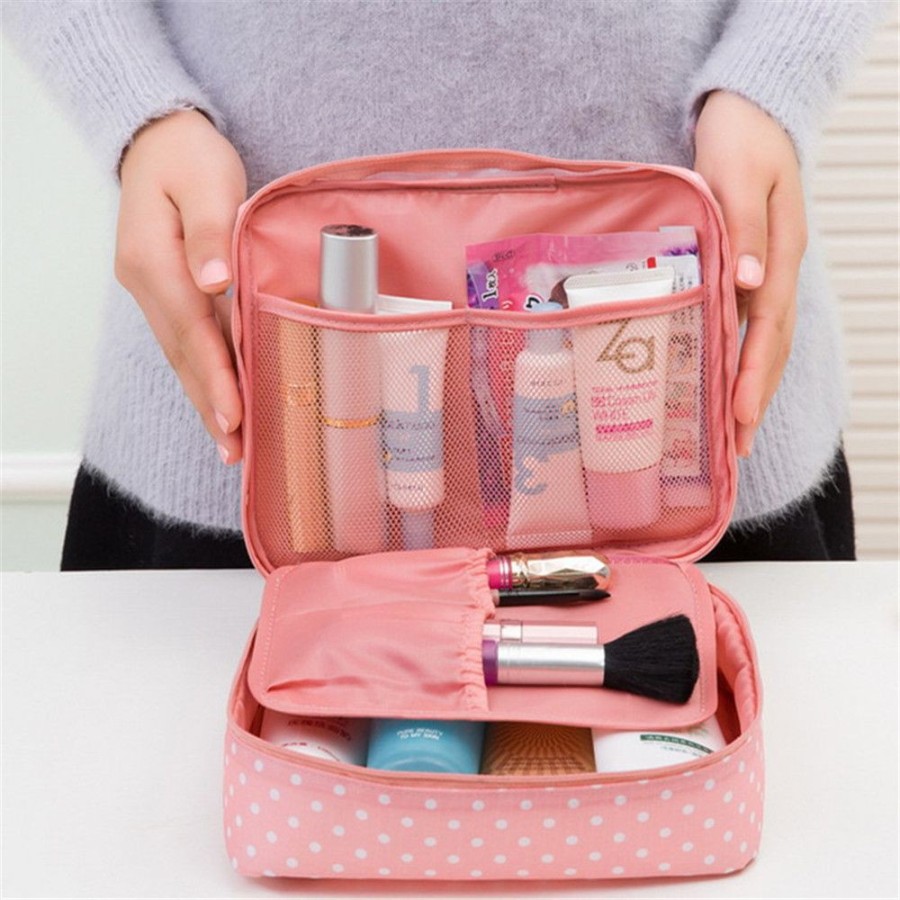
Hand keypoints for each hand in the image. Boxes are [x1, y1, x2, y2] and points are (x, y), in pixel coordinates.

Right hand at [115, 109, 247, 463]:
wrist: (160, 140)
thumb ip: (211, 232)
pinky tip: (220, 400)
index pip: (191, 329)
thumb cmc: (189, 156)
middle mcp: (146, 283)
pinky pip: (186, 342)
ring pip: (182, 355)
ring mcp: (153, 291)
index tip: (235, 413)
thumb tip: (213, 283)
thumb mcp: (205, 181)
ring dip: (205, 399)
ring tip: (230, 444)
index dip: (215, 374)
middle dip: (210, 404)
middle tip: (237, 451)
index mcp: (154, 259)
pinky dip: (203, 374)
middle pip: (183, 354)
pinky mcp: (167, 292)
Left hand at [693, 90, 807, 456]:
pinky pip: (753, 324)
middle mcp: (779, 268)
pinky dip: (745, 358)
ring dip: (754, 386)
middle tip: (738, 447)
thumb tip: (751, 284)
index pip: (768, 324)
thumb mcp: (738, 175)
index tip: (739, 413)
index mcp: (780, 250)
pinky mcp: (753, 268)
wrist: (748, 113)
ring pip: (767, 340)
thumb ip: (742, 228)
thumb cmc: (739, 139)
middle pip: (773, 344)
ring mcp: (770, 270)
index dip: (753, 372)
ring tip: (738, 432)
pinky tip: (730, 382)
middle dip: (756, 396)